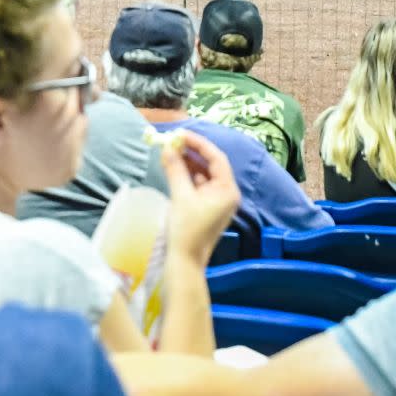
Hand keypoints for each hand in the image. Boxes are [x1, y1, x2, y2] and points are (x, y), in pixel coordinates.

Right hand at [160, 131, 240, 262]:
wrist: (185, 261)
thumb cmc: (186, 230)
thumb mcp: (180, 196)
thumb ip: (175, 169)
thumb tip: (167, 147)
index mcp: (227, 189)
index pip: (216, 157)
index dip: (198, 143)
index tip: (180, 134)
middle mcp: (227, 193)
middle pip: (211, 164)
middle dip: (192, 152)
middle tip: (172, 141)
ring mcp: (218, 201)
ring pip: (203, 174)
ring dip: (187, 163)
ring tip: (169, 152)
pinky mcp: (208, 207)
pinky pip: (199, 185)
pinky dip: (187, 176)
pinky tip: (173, 168)